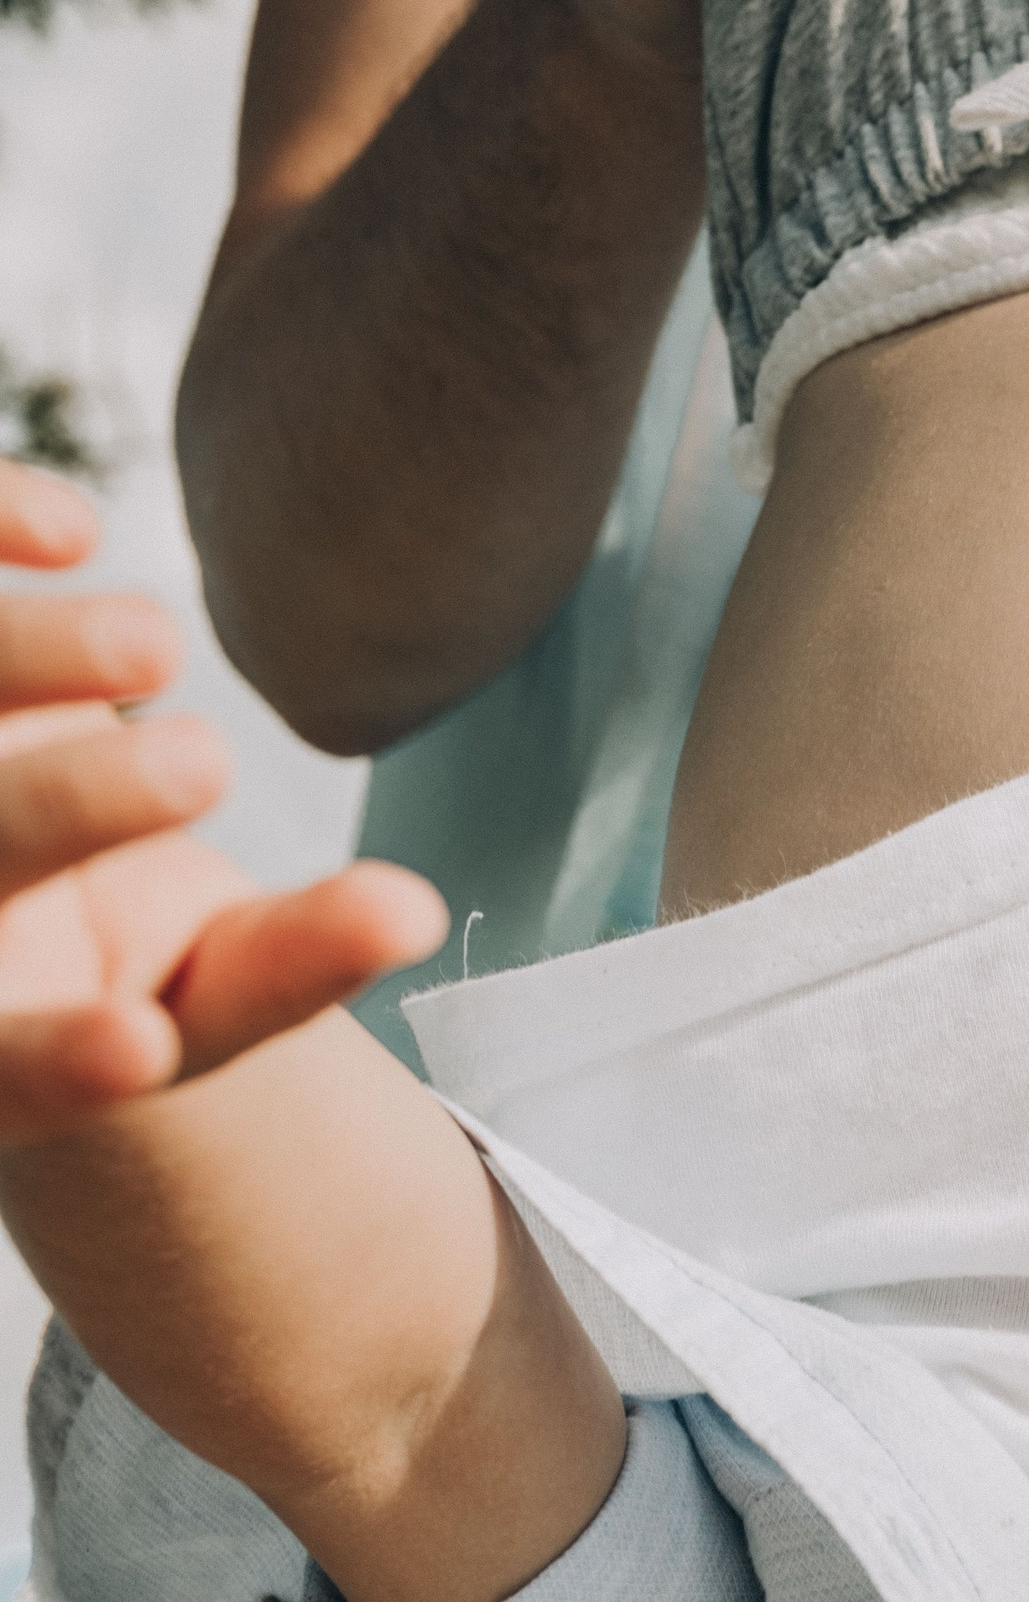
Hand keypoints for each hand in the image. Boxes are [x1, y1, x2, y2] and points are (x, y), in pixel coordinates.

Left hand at [0, 463, 443, 1131]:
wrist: (38, 869)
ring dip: (25, 656)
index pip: (5, 1067)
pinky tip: (72, 534)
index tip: (144, 1043)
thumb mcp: (222, 990)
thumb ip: (301, 959)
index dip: (63, 1059)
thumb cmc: (142, 962)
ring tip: (157, 641)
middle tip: (208, 766)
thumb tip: (415, 910)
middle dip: (67, 806)